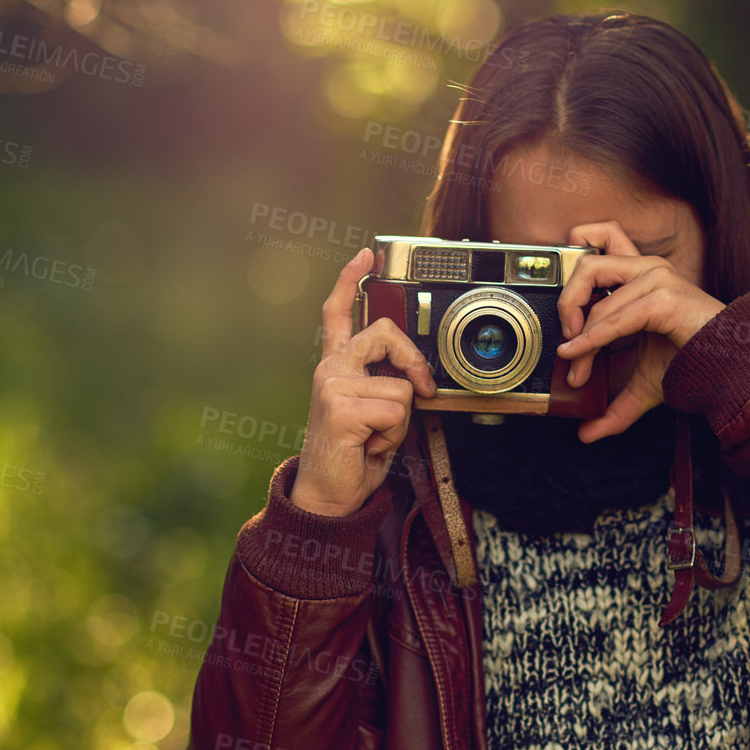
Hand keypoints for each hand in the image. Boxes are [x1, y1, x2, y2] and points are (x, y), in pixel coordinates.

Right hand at [290, 247, 437, 516]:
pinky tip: (370, 445)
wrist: (328, 495)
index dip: (351, 280)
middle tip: (422, 390)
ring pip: (401, 387)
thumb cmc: (353, 455)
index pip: (339, 313)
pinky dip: (394, 435)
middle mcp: (330, 370)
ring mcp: (331, 386)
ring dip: (401, 420)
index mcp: (336, 367)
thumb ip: (385, 384)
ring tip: (376, 437)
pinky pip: (396, 410)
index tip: (367, 254)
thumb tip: (416, 375)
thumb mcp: (373, 412)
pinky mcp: (339, 407)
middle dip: (413, 361)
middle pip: (384, 334)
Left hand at [555, 221, 724, 443]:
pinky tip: (579, 355)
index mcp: (640, 275)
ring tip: (576, 364)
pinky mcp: (665, 298)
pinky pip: (616, 317)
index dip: (570, 276)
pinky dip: (592, 339)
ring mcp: (658, 279)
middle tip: (565, 341)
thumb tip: (585, 434)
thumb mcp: (642, 384)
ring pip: (597, 297)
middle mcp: (647, 268)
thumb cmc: (692, 364)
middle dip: (566, 302)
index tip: (563, 319)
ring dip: (579, 337)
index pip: (598, 241)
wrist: (731, 371)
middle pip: (587, 263)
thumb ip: (613, 407)